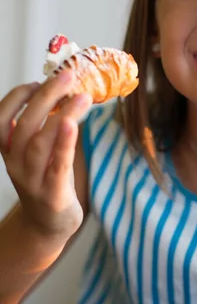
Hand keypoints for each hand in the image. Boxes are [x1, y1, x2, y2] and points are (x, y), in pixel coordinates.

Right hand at [0, 70, 92, 239]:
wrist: (48, 227)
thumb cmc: (47, 182)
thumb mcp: (39, 154)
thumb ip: (45, 128)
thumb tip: (66, 92)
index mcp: (9, 153)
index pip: (1, 121)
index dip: (16, 98)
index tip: (36, 81)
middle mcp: (16, 165)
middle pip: (25, 126)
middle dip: (45, 97)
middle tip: (67, 76)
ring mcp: (33, 181)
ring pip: (40, 143)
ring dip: (60, 115)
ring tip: (82, 96)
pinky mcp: (52, 195)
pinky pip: (57, 166)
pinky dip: (64, 143)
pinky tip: (72, 123)